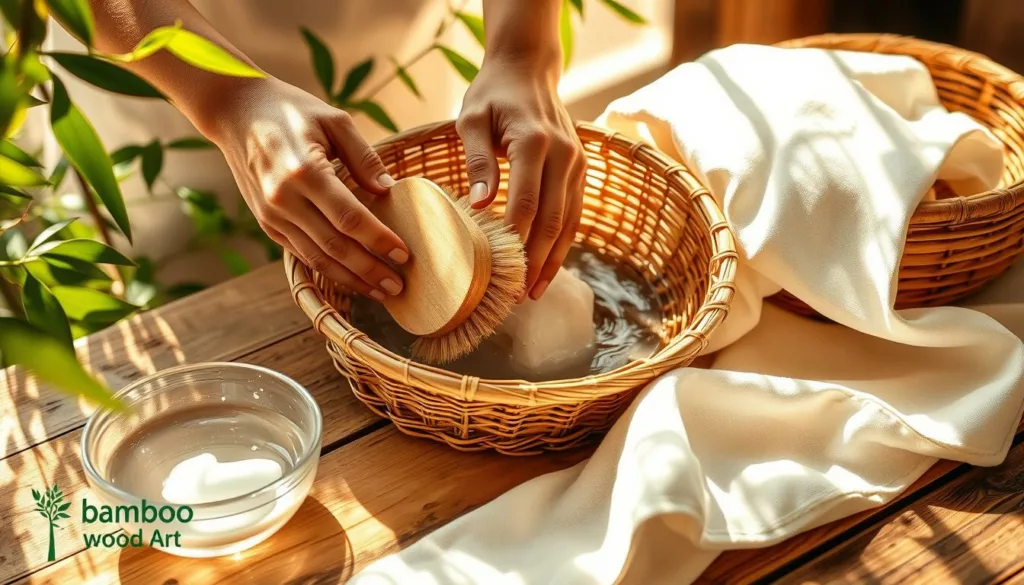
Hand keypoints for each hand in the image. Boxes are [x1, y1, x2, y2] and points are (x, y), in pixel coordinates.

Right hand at [204, 78, 408, 300]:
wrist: (235, 112)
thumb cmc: (291, 110)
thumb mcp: (334, 119)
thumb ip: (364, 156)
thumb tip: (389, 189)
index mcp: (304, 171)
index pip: (349, 217)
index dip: (378, 240)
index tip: (404, 254)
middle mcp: (283, 199)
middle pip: (334, 246)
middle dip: (369, 270)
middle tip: (398, 286)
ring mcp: (271, 214)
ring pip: (316, 259)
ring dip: (351, 279)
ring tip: (381, 292)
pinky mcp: (266, 223)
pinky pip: (300, 254)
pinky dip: (328, 270)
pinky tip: (352, 279)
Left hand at [456, 54, 584, 300]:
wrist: (528, 68)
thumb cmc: (492, 94)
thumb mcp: (470, 118)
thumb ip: (476, 160)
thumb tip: (478, 205)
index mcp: (535, 142)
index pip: (526, 202)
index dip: (515, 240)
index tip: (499, 271)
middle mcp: (564, 155)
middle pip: (552, 220)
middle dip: (535, 262)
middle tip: (515, 296)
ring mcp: (577, 163)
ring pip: (568, 222)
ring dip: (551, 260)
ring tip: (531, 292)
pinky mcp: (579, 170)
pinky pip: (573, 214)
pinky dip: (561, 244)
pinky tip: (547, 268)